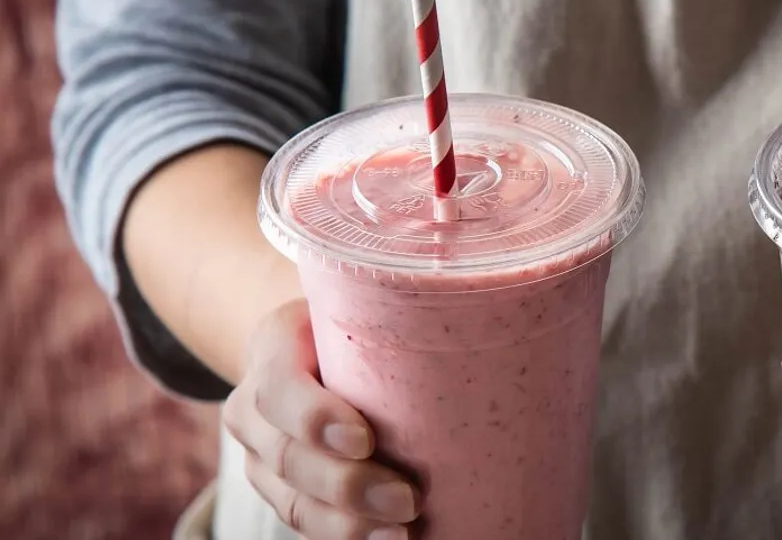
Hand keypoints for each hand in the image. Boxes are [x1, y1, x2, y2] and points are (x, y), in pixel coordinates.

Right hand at [222, 299, 418, 538]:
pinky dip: (346, 537)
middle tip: (408, 499)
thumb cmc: (355, 323)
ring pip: (293, 502)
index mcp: (273, 346)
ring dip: (349, 525)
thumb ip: (402, 312)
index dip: (315, 419)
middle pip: (288, 458)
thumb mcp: (365, 301)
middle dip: (348, 486)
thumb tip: (491, 328)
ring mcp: (262, 457)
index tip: (365, 439)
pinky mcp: (282, 491)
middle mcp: (255, 407)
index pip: (279, 387)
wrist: (310, 349)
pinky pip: (305, 523)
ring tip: (403, 531)